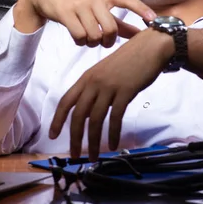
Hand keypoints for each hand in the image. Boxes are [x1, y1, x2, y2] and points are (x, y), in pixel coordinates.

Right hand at [13, 0, 155, 46]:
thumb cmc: (79, 0)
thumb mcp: (99, 5)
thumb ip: (119, 21)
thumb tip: (139, 34)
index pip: (127, 0)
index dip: (142, 10)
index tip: (154, 20)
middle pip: (111, 29)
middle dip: (109, 41)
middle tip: (105, 42)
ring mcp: (80, 6)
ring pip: (95, 35)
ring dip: (92, 42)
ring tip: (88, 38)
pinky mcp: (66, 13)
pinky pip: (79, 37)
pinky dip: (80, 42)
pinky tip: (78, 37)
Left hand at [49, 28, 174, 160]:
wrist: (150, 46)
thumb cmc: (129, 60)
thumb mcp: (105, 72)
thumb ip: (95, 90)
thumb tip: (87, 113)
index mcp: (87, 78)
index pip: (66, 101)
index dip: (57, 120)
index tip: (52, 135)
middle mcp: (94, 83)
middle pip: (79, 115)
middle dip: (74, 138)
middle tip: (75, 155)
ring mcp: (109, 87)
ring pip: (96, 120)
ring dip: (94, 141)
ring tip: (94, 157)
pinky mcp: (125, 91)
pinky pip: (116, 117)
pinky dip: (113, 133)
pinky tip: (114, 144)